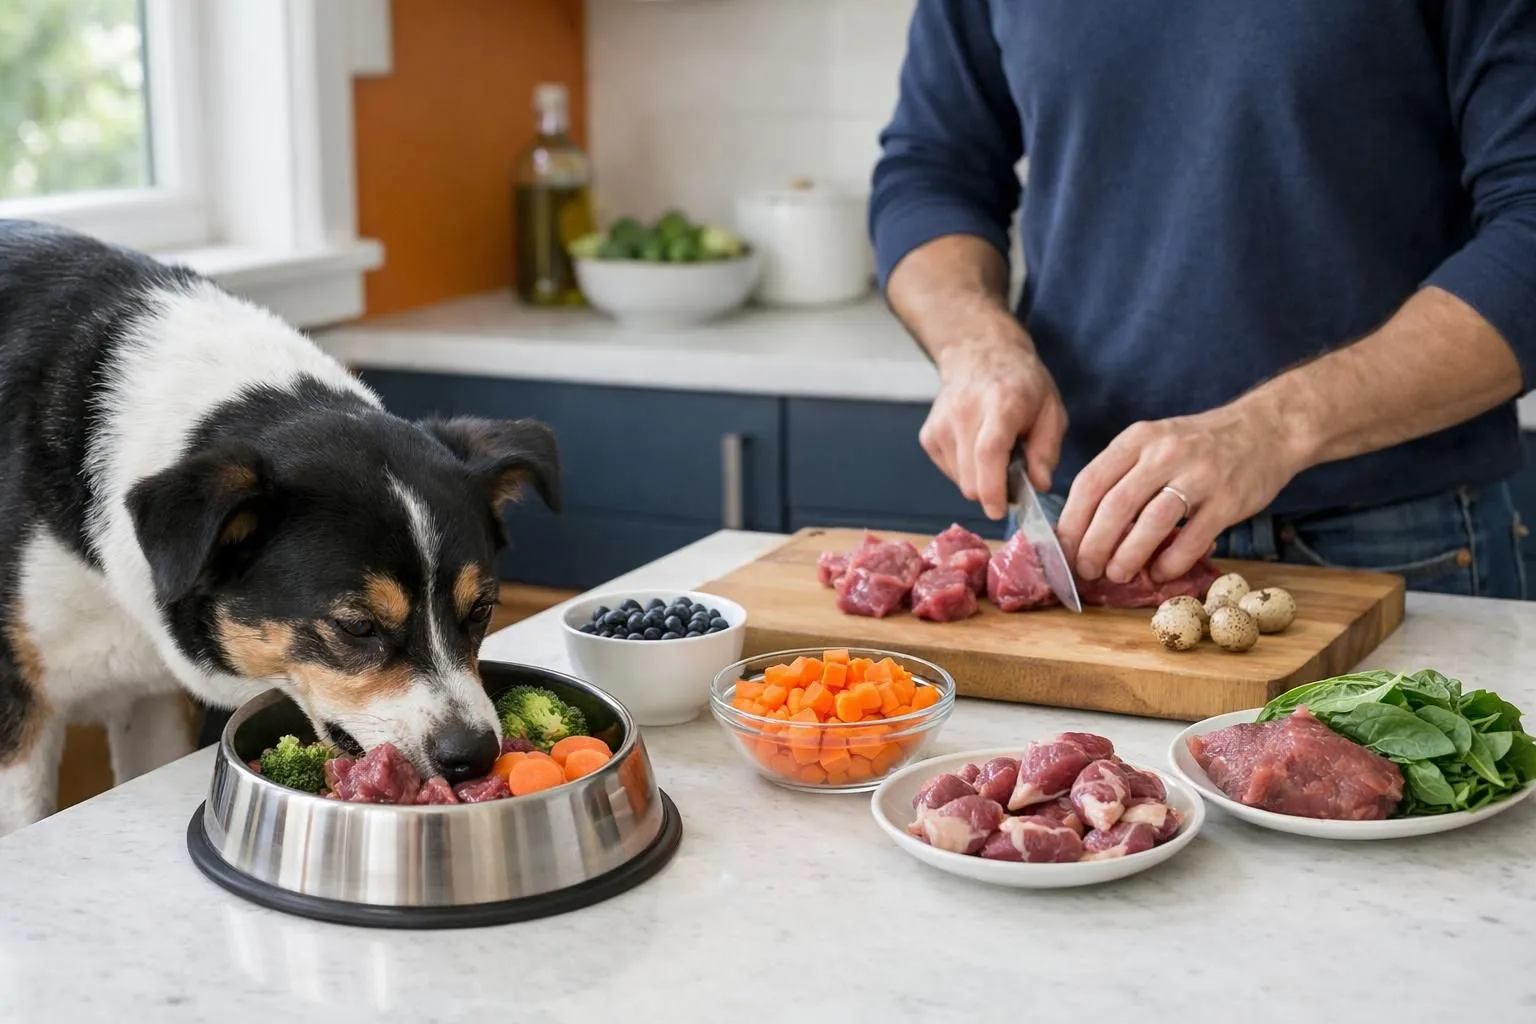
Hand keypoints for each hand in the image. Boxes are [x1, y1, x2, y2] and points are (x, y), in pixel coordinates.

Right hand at [920, 331, 1067, 519]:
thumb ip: (1047, 449)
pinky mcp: (929, 435)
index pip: (988, 453)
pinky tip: (976, 448)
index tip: (999, 510)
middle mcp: (964, 413)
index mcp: (1000, 404)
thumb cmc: (1021, 384)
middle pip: (970, 477)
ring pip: (960, 480)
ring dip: (980, 479)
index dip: (993, 488)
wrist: (979, 354)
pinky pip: (950, 471)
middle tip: (1012, 475)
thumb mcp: (1051, 409)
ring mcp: (941, 424)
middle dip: (992, 490)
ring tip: (994, 453)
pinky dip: (966, 470)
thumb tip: (1039, 484)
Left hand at [1055, 403, 1305, 583]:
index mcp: (1137, 439)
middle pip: (1115, 506)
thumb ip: (1121, 474)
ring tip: (1117, 575)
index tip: (1063, 549)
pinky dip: (1171, 561)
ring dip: (1127, 556)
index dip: (1072, 521)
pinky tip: (1159, 573)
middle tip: (1086, 570)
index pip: (1090, 482)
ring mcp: (1199, 475)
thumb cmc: (1198, 445)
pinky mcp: (1228, 500)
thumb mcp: (1153, 442)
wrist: (1265, 429)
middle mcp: (1164, 453)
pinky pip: (1192, 538)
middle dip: (1094, 545)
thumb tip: (1083, 526)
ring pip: (1151, 523)